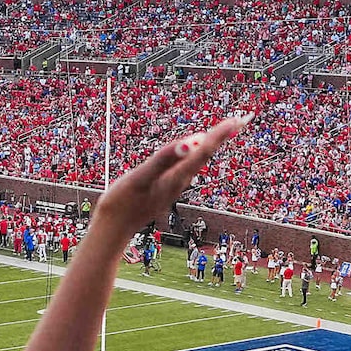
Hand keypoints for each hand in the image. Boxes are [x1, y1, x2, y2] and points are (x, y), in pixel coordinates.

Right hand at [93, 117, 245, 233]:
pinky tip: (193, 151)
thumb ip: (164, 160)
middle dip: (220, 137)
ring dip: (208, 145)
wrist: (112, 230)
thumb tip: (190, 144)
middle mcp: (178, 182)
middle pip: (204, 155)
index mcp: (176, 177)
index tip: (237, 120)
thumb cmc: (122, 203)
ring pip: (195, 161)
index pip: (203, 151)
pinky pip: (184, 167)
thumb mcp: (140, 177)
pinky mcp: (164, 189)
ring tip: (221, 131)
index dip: (219, 134)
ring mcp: (171, 187)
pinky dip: (193, 154)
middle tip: (238, 122)